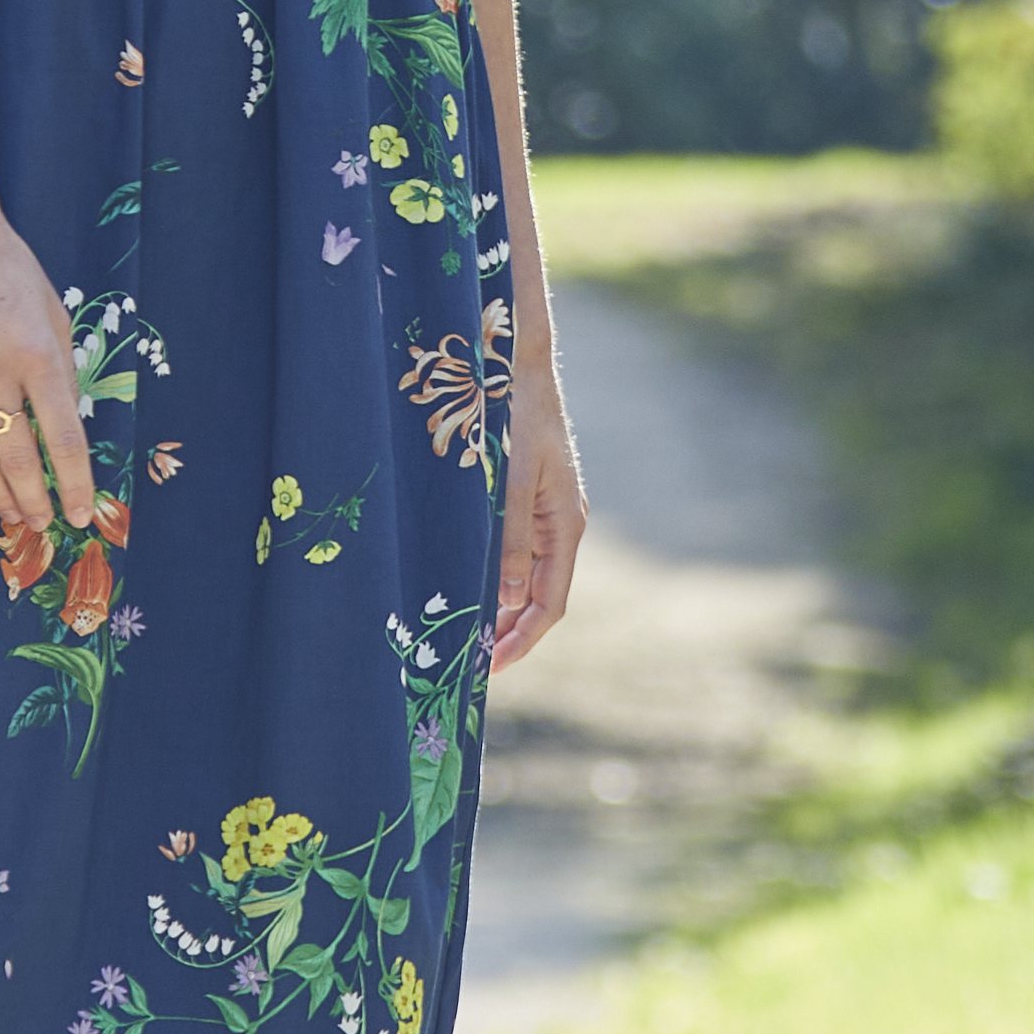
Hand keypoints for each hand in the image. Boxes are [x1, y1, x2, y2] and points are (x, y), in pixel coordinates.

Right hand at [0, 181, 105, 567]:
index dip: (74, 484)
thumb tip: (64, 433)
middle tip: (45, 522)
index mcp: (37, 353)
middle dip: (36, 501)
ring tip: (12, 511)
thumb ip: (62, 373)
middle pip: (17, 460)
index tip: (80, 513)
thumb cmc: (7, 267)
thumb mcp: (52, 313)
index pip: (63, 439)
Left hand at [489, 357, 587, 670]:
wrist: (517, 366)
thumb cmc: (515, 417)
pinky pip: (518, 554)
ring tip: (468, 637)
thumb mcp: (509, 481)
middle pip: (540, 598)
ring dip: (502, 610)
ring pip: (528, 579)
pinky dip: (498, 579)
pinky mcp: (531, 501)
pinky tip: (472, 590)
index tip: (492, 667)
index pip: (550, 603)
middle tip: (471, 663)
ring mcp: (548, 514)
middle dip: (510, 633)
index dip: (522, 639)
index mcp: (565, 526)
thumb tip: (506, 598)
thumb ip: (509, 539)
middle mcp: (562, 526)